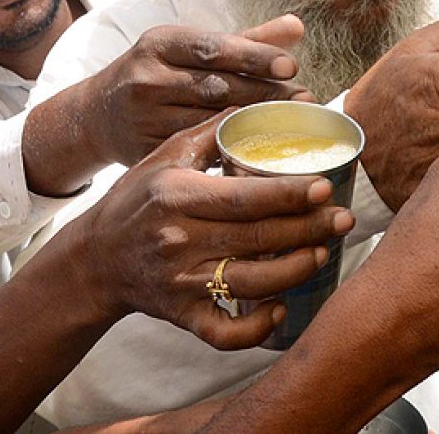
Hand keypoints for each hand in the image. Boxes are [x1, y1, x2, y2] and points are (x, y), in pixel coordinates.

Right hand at [67, 15, 310, 166]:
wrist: (97, 114)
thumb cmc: (160, 74)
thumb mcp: (190, 48)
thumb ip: (245, 40)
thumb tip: (297, 26)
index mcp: (159, 43)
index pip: (213, 48)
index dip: (254, 57)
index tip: (291, 66)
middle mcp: (146, 77)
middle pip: (216, 87)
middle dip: (264, 94)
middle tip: (306, 100)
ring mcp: (142, 117)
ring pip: (208, 122)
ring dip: (254, 125)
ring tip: (293, 125)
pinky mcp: (144, 149)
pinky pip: (196, 151)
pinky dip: (230, 151)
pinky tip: (261, 152)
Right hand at [71, 115, 355, 349]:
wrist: (94, 260)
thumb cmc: (138, 199)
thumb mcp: (166, 155)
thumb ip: (214, 130)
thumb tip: (272, 106)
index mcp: (177, 196)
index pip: (242, 197)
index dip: (288, 194)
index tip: (325, 186)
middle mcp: (178, 241)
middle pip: (256, 238)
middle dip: (308, 230)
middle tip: (344, 219)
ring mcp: (180, 282)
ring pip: (250, 283)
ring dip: (294, 270)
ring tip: (324, 253)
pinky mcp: (181, 315)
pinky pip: (224, 332)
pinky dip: (256, 327)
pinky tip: (282, 307)